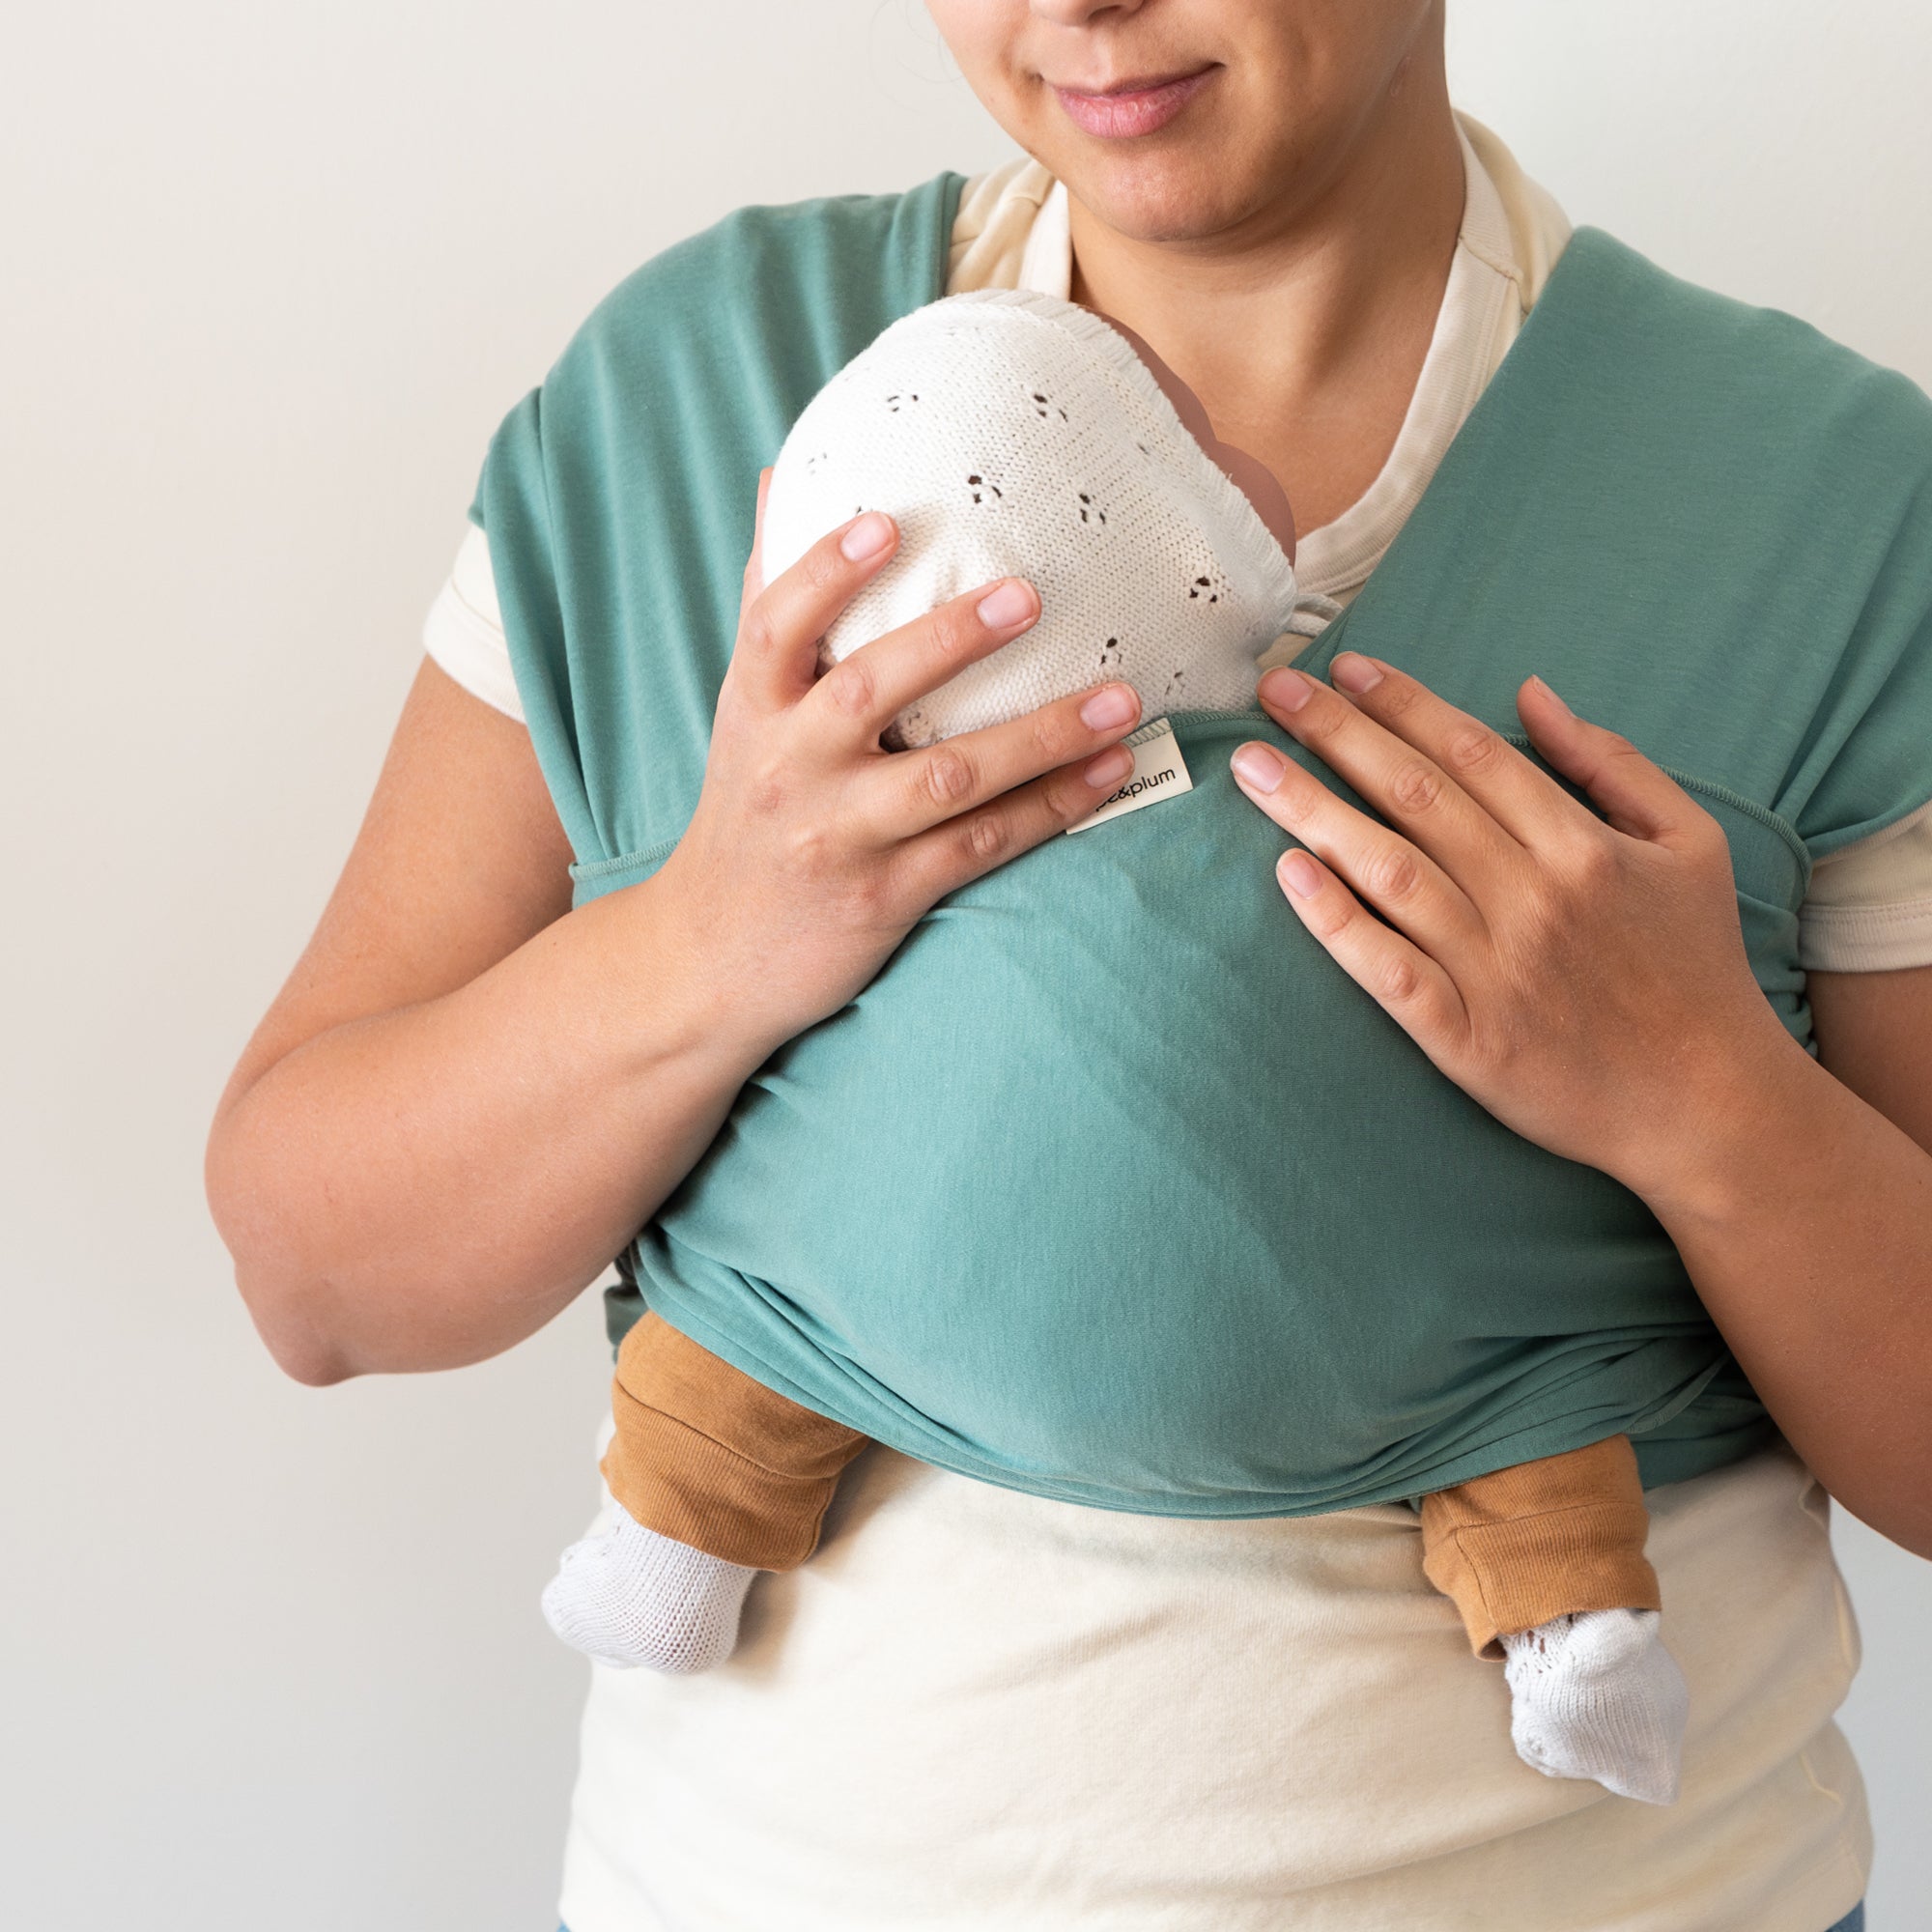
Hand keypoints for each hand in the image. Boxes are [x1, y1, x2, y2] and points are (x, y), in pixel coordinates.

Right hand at [653, 470, 1143, 1064]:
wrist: (711, 959)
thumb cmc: (744, 812)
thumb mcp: (741, 711)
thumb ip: (769, 604)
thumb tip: (779, 479)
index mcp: (754, 712)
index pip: (776, 627)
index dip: (823, 572)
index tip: (883, 523)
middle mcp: (791, 769)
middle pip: (868, 694)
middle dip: (947, 642)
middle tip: (1030, 594)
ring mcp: (840, 837)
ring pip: (948, 779)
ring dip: (1042, 736)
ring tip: (1123, 697)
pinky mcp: (885, 896)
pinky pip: (980, 846)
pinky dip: (1050, 808)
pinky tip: (1110, 771)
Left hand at [1228, 653, 1796, 1204]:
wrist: (1708, 1105)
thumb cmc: (1694, 965)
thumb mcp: (1688, 843)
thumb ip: (1612, 762)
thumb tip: (1531, 694)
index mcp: (1581, 845)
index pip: (1469, 752)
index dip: (1401, 703)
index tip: (1345, 667)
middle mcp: (1533, 898)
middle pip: (1416, 795)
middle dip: (1338, 734)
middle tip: (1274, 693)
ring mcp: (1496, 970)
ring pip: (1388, 871)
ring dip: (1314, 812)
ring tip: (1255, 768)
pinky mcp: (1468, 1039)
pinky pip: (1388, 971)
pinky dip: (1336, 921)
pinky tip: (1288, 874)